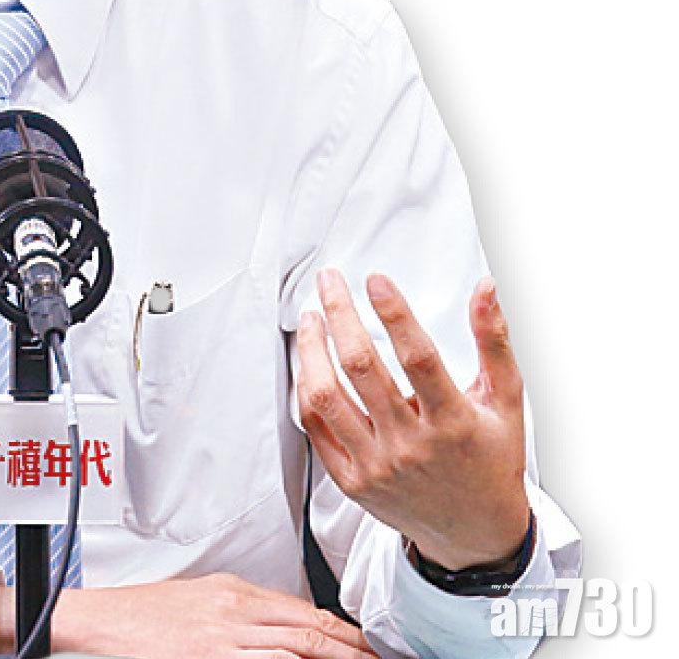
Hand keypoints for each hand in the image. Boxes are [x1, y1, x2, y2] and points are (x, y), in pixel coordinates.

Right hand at [0, 576, 376, 656]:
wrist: (110, 621)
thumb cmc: (150, 613)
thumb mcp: (204, 598)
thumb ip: (243, 608)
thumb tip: (282, 620)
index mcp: (236, 592)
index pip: (302, 610)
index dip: (341, 629)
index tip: (366, 643)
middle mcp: (237, 612)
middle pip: (307, 629)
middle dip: (350, 647)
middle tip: (379, 658)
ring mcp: (226, 640)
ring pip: (294, 648)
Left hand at [297, 269, 529, 569]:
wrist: (475, 534)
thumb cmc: (492, 460)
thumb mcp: (506, 401)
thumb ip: (493, 341)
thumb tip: (485, 286)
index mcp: (453, 422)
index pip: (418, 357)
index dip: (395, 313)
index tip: (375, 279)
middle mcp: (412, 446)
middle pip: (362, 366)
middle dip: (340, 313)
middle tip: (330, 281)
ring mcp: (377, 466)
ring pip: (326, 396)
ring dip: (312, 348)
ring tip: (311, 316)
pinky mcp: (352, 481)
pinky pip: (316, 427)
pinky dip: (307, 389)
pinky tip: (309, 362)